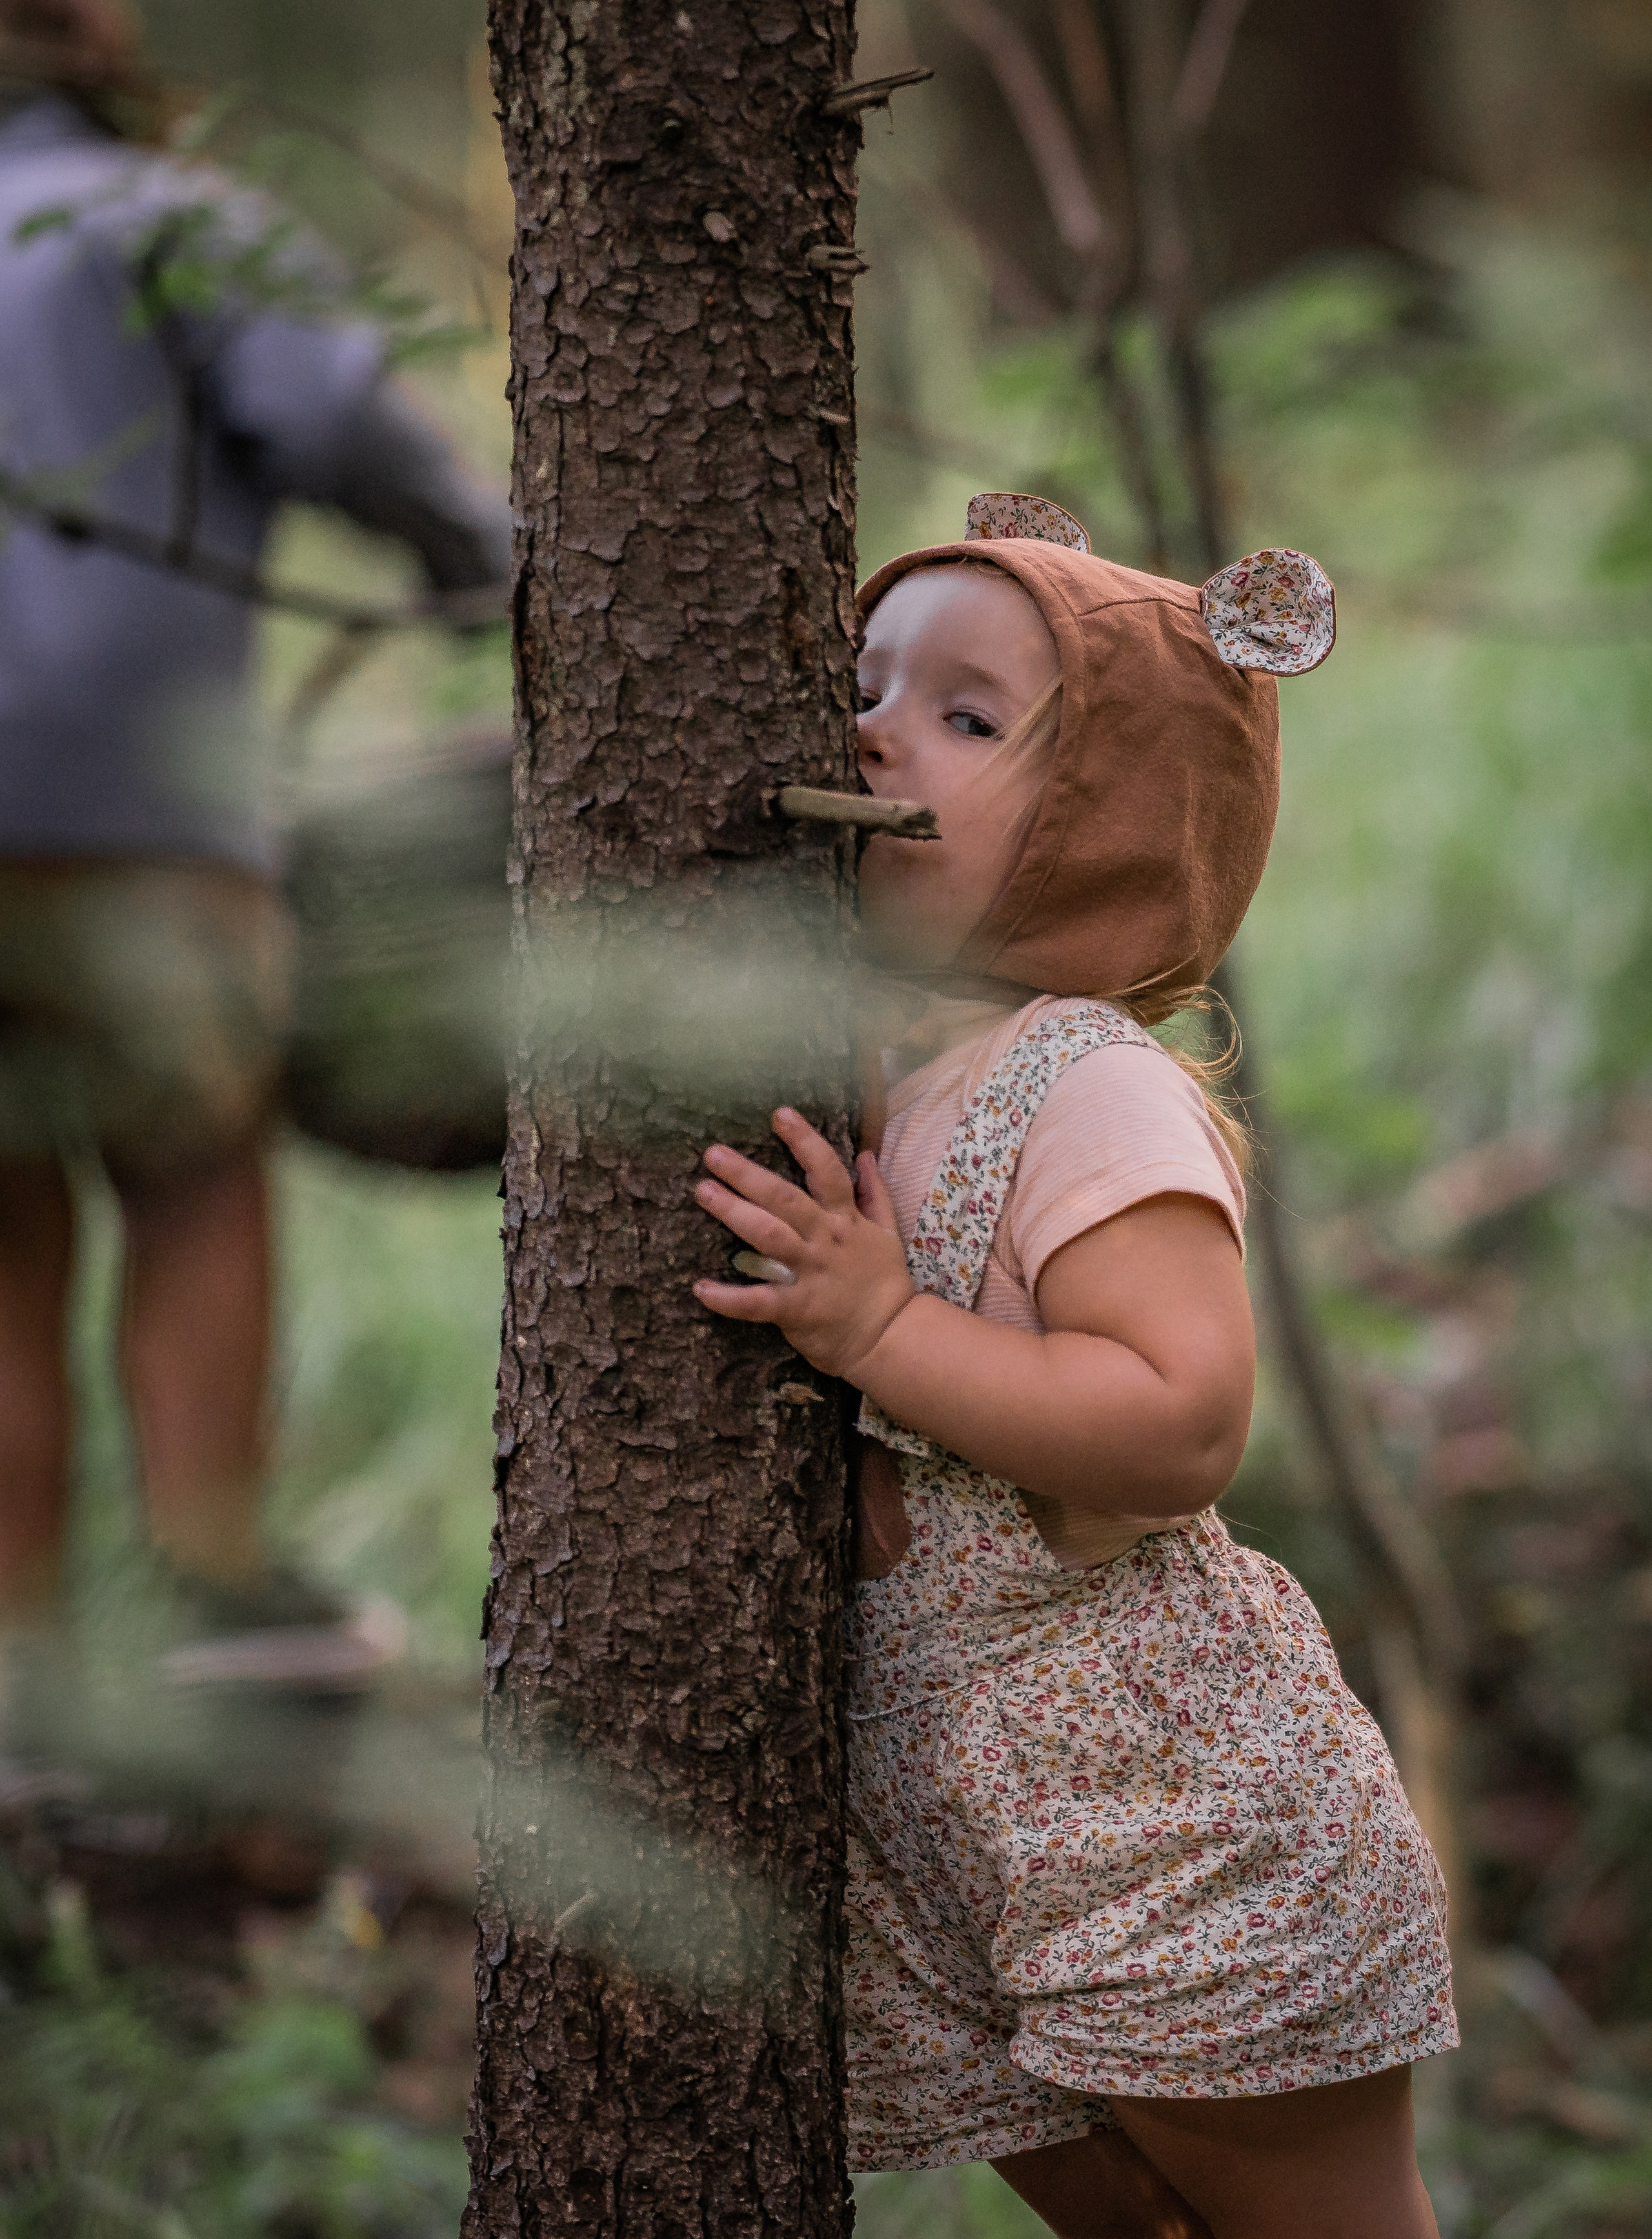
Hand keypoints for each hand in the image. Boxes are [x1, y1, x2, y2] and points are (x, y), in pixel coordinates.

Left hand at [692, 1108, 914, 1380]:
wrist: (891, 1336)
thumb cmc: (885, 1282)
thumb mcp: (888, 1231)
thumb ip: (875, 1192)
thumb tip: (865, 1154)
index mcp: (844, 1219)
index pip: (826, 1171)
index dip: (804, 1141)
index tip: (780, 1114)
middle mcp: (824, 1239)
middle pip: (784, 1199)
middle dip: (748, 1174)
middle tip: (713, 1154)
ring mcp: (809, 1272)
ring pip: (767, 1237)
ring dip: (733, 1213)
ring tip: (703, 1192)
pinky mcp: (796, 1308)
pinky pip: (758, 1302)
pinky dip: (729, 1298)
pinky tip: (700, 1288)